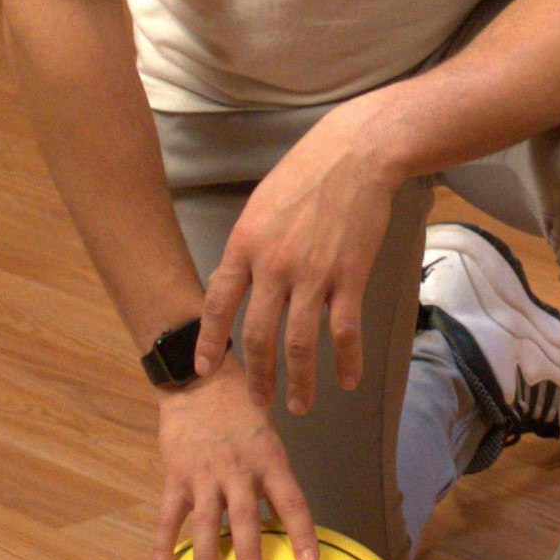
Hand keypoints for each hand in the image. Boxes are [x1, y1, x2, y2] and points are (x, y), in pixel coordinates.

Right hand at [150, 375, 318, 559]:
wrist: (199, 379)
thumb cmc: (242, 410)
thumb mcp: (268, 438)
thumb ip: (273, 479)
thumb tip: (286, 522)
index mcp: (269, 461)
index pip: (292, 502)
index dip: (302, 534)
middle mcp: (239, 471)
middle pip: (245, 518)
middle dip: (248, 555)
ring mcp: (205, 475)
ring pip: (206, 522)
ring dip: (205, 557)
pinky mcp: (176, 475)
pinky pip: (168, 517)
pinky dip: (161, 547)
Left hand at [195, 101, 402, 414]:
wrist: (354, 155)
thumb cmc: (305, 173)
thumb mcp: (259, 206)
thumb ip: (246, 249)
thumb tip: (233, 283)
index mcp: (245, 245)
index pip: (219, 304)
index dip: (210, 342)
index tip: (205, 369)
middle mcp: (274, 266)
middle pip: (258, 335)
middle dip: (257, 376)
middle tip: (259, 402)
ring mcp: (314, 274)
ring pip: (300, 343)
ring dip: (298, 381)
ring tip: (299, 405)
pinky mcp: (350, 276)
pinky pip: (344, 330)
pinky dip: (346, 360)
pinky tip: (347, 380)